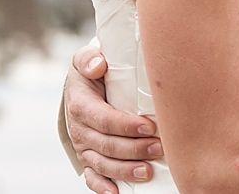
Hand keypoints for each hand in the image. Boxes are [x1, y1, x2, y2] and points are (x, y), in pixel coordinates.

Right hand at [64, 45, 162, 193]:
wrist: (82, 89)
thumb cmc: (92, 73)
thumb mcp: (86, 60)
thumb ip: (89, 58)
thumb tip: (98, 65)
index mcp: (80, 106)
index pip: (104, 120)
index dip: (126, 126)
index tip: (149, 127)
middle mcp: (79, 130)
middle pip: (107, 146)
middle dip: (134, 149)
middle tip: (158, 148)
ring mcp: (83, 147)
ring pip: (103, 164)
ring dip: (126, 170)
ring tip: (148, 171)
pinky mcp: (88, 159)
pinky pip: (92, 177)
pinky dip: (103, 187)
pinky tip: (118, 193)